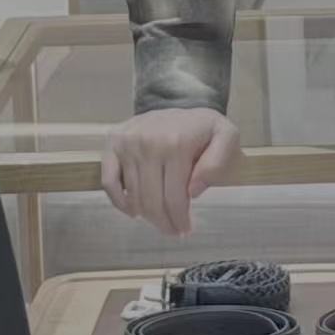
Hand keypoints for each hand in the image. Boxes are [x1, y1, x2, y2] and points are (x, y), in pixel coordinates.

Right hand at [101, 108, 241, 237]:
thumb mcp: (227, 136)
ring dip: (145, 215)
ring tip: (158, 220)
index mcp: (177, 143)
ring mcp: (127, 142)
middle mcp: (148, 142)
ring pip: (133, 195)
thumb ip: (218, 162)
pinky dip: (119, 201)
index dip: (179, 220)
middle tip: (172, 232)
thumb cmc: (204, 128)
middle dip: (163, 223)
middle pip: (152, 201)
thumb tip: (193, 191)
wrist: (182, 102)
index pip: (174, 197)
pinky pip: (108, 182)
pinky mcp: (113, 142)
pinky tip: (133, 210)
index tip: (185, 230)